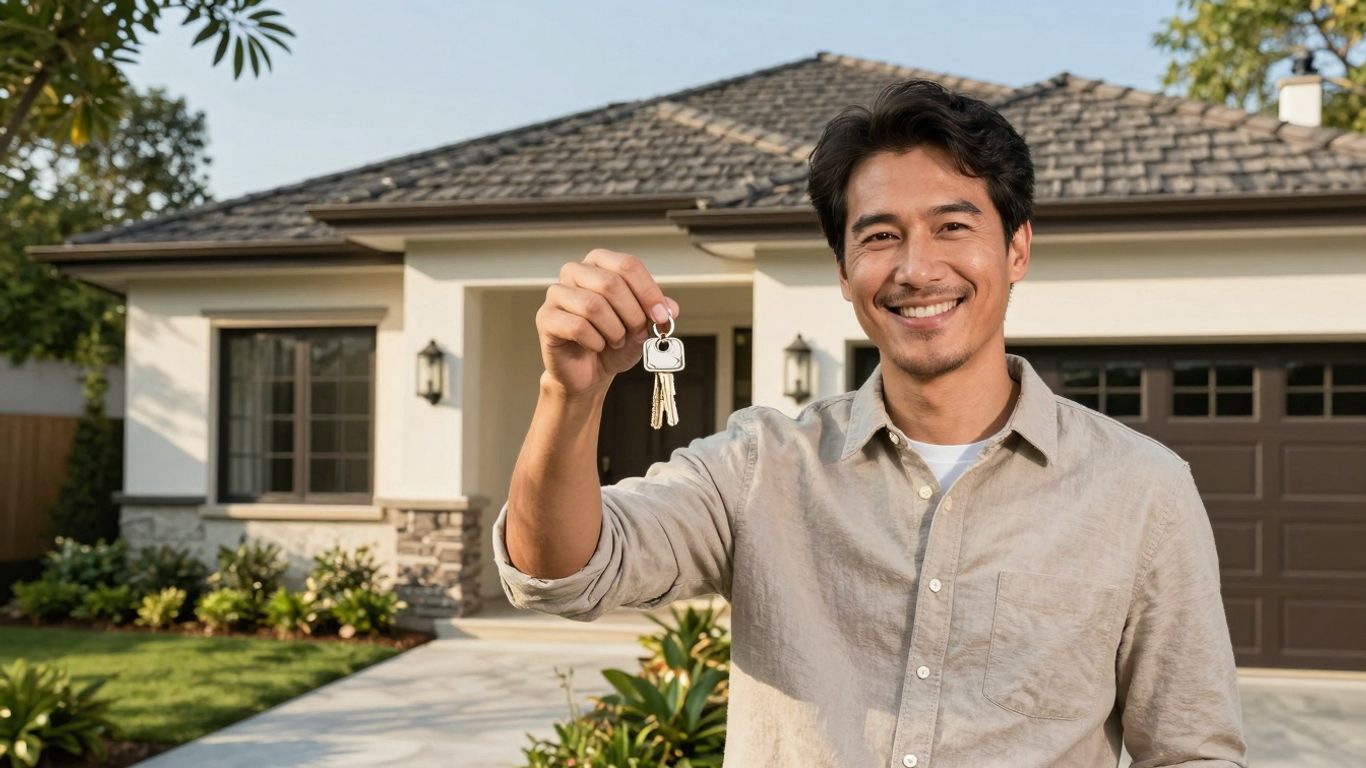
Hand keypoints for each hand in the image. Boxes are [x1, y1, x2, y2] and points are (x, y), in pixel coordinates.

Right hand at [535, 249, 679, 398]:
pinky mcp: (546, 317)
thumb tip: (670, 307)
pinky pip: (577, 326)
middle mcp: (576, 272)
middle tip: (636, 332)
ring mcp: (557, 293)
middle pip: (610, 282)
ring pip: (593, 305)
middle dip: (632, 314)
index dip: (649, 292)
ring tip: (615, 340)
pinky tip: (596, 346)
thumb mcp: (644, 325)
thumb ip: (657, 311)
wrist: (590, 372)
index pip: (628, 265)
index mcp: (600, 263)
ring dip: (614, 331)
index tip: (661, 316)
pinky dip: (595, 342)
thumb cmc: (613, 343)